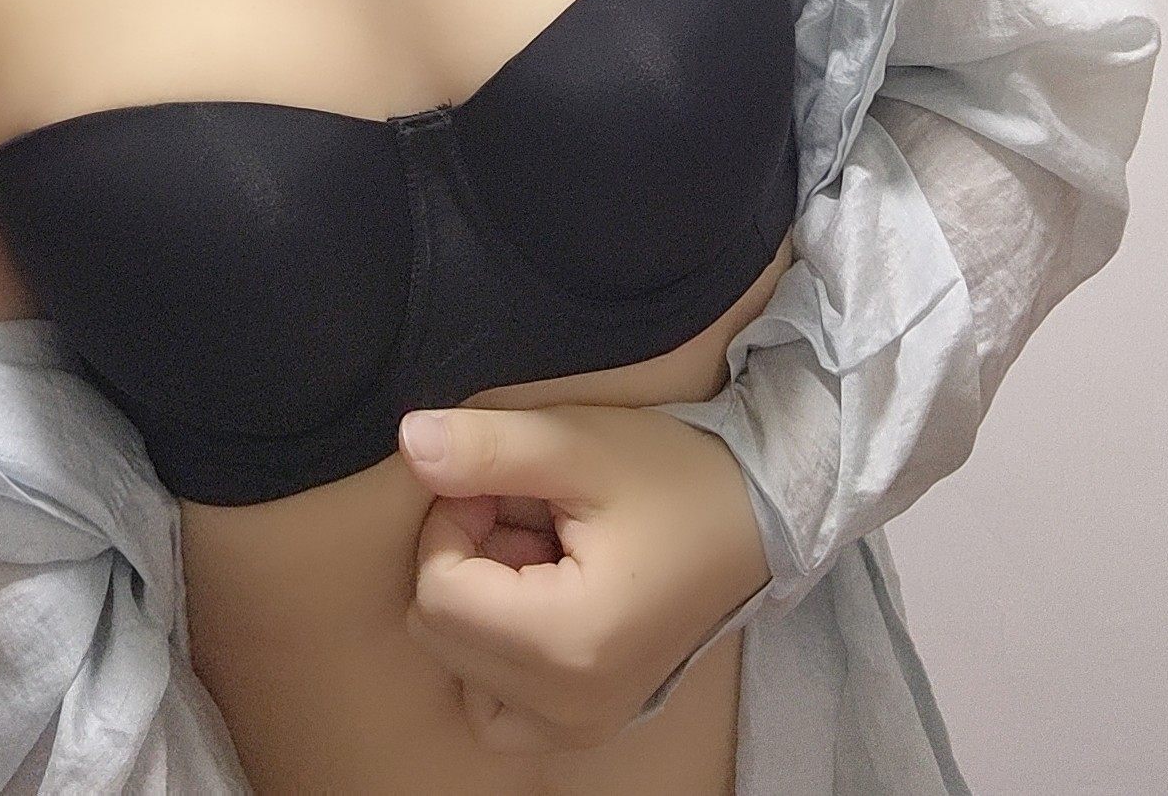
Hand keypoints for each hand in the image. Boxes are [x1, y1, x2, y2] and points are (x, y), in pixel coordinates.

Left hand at [397, 401, 768, 754]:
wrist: (758, 517)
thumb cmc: (673, 475)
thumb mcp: (577, 442)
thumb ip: (487, 447)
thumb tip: (409, 443)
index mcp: (569, 643)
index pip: (436, 591)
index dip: (452, 523)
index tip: (505, 489)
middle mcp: (571, 706)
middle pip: (438, 633)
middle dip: (463, 561)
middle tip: (525, 516)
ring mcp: (581, 725)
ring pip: (457, 669)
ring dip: (477, 606)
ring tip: (538, 557)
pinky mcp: (587, 725)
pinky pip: (494, 706)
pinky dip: (494, 653)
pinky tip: (538, 598)